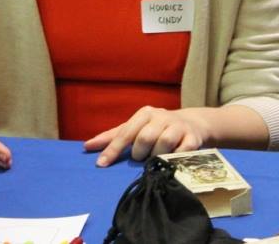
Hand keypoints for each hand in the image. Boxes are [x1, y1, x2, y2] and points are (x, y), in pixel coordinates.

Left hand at [84, 106, 210, 166]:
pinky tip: (171, 158)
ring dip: (155, 157)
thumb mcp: (135, 128)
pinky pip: (181, 152)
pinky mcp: (192, 138)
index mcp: (145, 113)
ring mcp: (178, 126)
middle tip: (140, 158)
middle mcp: (161, 116)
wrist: (192, 124)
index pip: (125, 133)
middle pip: (144, 138)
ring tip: (155, 158)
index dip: (113, 150)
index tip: (101, 164)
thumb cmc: (156, 128)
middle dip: (139, 153)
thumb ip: (112, 137)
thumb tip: (86, 146)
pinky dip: (173, 159)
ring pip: (162, 145)